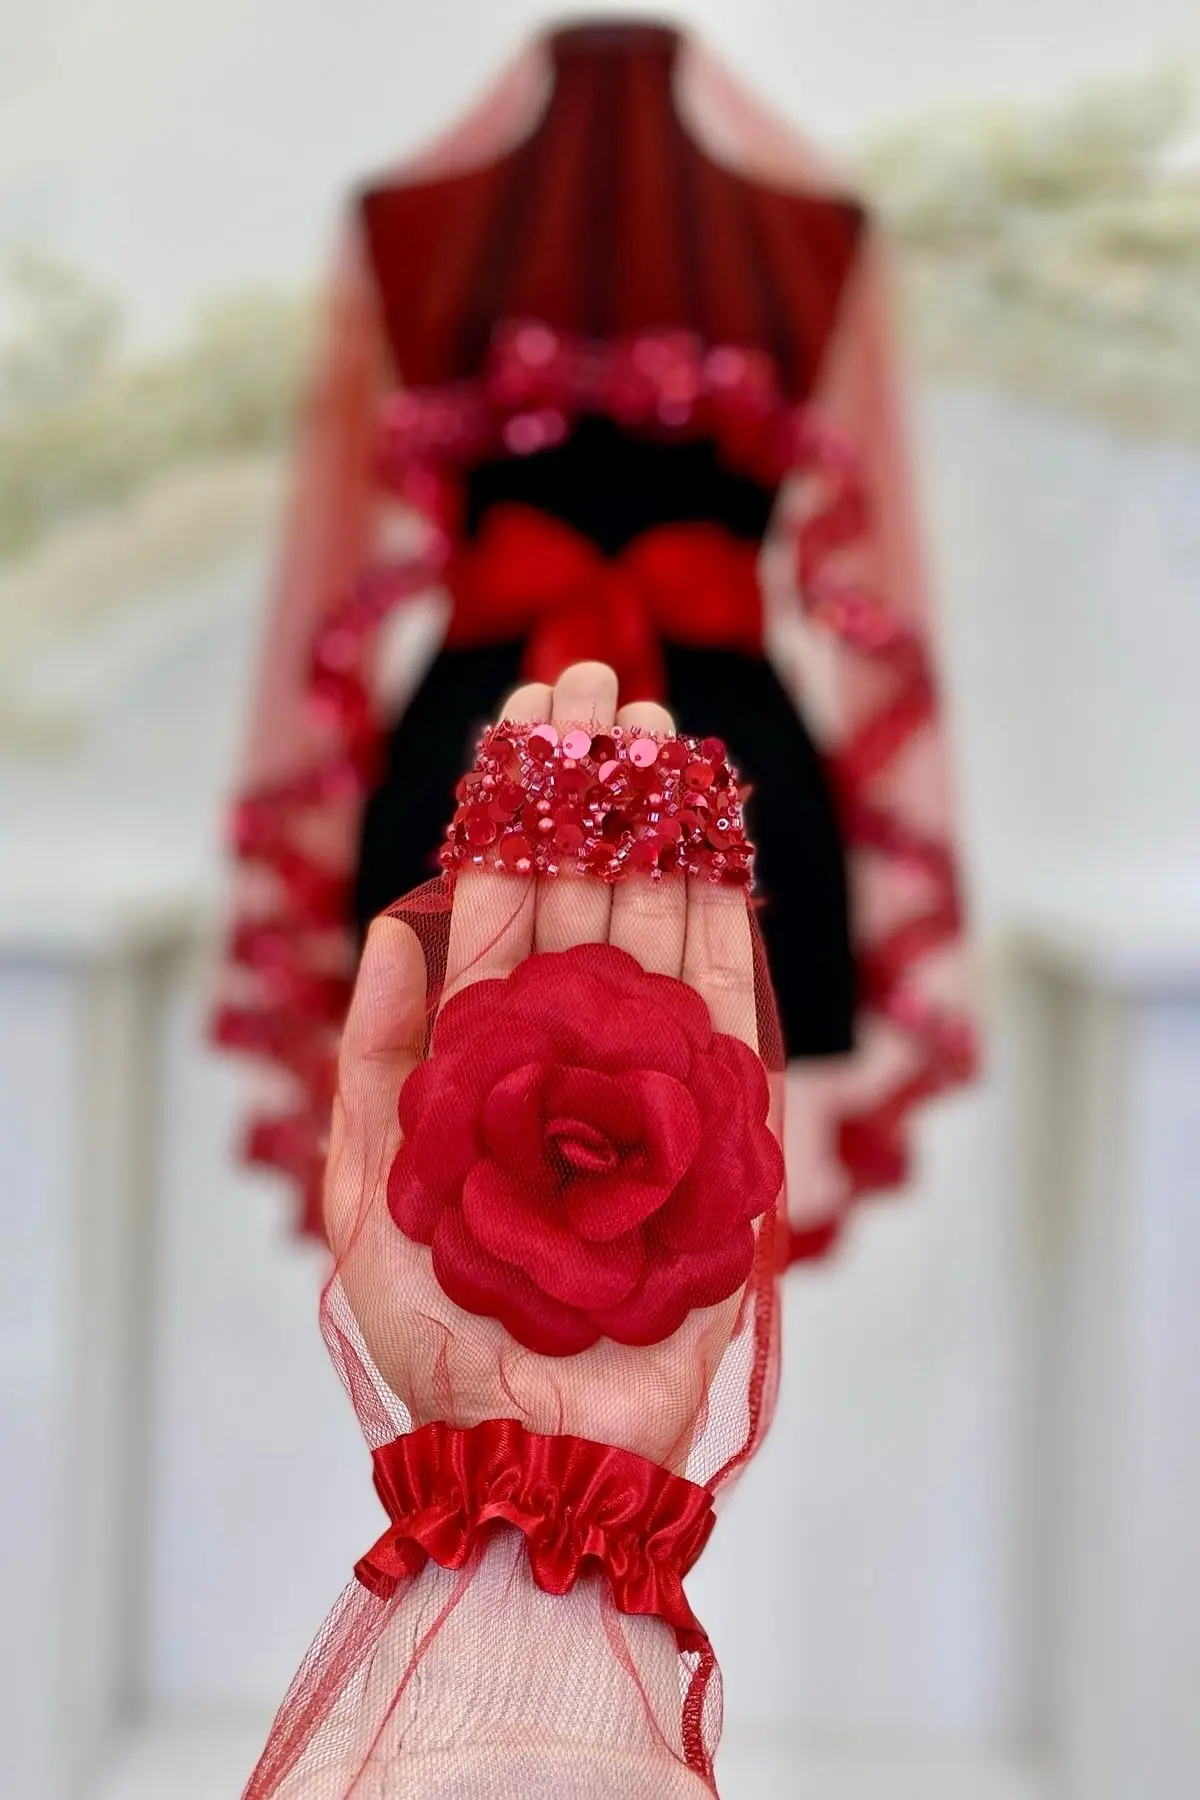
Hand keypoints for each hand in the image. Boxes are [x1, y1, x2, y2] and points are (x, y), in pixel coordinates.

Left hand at [326, 662, 768, 1469]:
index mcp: (489, 1058)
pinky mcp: (723, 1125)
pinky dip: (725, 921)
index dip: (513, 811)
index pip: (504, 908)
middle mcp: (575, 1052)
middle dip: (588, 790)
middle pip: (586, 896)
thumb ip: (379, 1055)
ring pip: (658, 928)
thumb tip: (394, 923)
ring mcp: (653, 1080)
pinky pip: (727, 1005)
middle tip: (600, 681)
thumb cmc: (441, 1333)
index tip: (525, 716)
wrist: (538, 1449)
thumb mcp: (369, 1189)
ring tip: (656, 731)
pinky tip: (717, 841)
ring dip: (657, 829)